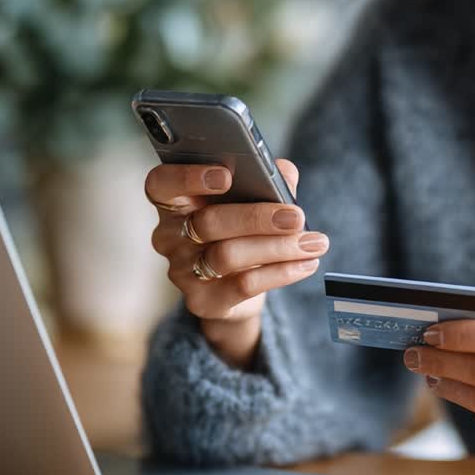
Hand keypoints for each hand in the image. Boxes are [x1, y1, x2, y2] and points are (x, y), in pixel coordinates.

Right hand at [145, 159, 327, 367]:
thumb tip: (285, 172)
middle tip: (297, 216)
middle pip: (207, 222)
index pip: (161, 184)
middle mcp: (170, 236)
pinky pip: (243, 286)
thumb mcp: (254, 200)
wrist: (239, 286)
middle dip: (257, 217)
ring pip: (227, 256)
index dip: (188, 177)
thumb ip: (267, 180)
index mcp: (175, 202)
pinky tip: (305, 264)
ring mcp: (182, 271)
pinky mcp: (202, 301)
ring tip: (313, 243)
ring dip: (277, 248)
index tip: (226, 174)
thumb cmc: (243, 229)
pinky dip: (280, 273)